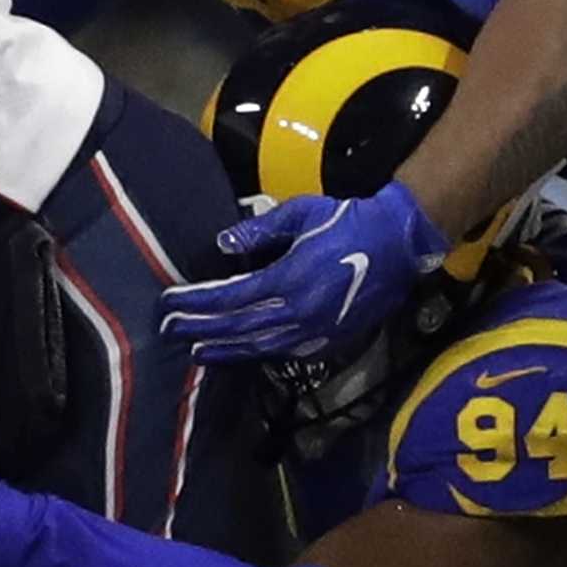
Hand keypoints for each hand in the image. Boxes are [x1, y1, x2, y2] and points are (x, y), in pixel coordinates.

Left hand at [155, 183, 449, 363]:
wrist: (398, 244)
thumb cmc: (347, 220)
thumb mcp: (302, 213)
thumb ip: (259, 229)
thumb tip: (222, 243)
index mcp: (289, 279)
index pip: (230, 297)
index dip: (197, 303)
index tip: (169, 303)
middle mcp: (298, 312)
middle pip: (237, 326)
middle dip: (200, 329)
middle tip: (168, 331)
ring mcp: (315, 330)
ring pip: (259, 346)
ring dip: (225, 349)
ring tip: (197, 351)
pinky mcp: (329, 339)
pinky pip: (284, 351)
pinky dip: (257, 353)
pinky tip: (240, 353)